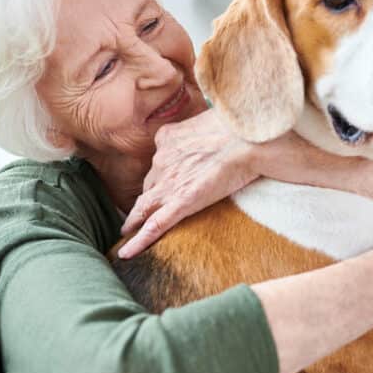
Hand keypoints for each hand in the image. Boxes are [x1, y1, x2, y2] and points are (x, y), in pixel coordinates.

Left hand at [118, 110, 258, 258]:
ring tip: (125, 233)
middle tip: (140, 211)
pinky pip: (154, 226)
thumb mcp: (212, 119)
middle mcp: (162, 161)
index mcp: (168, 138)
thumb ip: (203, 129)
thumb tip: (212, 132)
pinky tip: (127, 254)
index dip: (158, 175)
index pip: (160, 162)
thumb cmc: (238, 128)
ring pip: (143, 207)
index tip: (158, 182)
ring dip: (133, 221)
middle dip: (145, 198)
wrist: (247, 140)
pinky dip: (138, 242)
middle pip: (149, 185)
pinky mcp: (180, 204)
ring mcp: (169, 184)